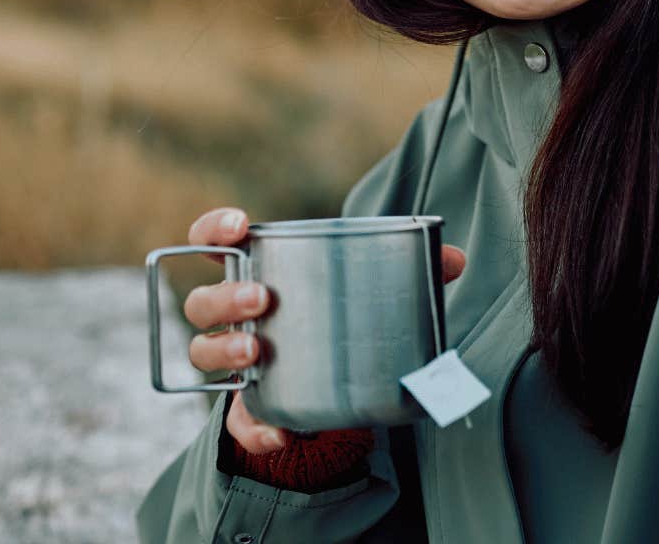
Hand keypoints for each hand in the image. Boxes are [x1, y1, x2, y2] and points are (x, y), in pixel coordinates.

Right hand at [182, 206, 468, 453]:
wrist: (330, 392)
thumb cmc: (339, 321)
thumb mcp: (371, 293)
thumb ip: (411, 273)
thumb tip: (455, 258)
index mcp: (258, 275)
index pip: (215, 243)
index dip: (214, 229)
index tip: (239, 227)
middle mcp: (235, 319)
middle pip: (203, 302)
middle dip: (225, 296)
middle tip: (262, 298)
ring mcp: (237, 366)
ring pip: (205, 353)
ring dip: (225, 349)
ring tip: (259, 348)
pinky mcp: (250, 412)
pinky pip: (240, 424)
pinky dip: (257, 428)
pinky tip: (282, 431)